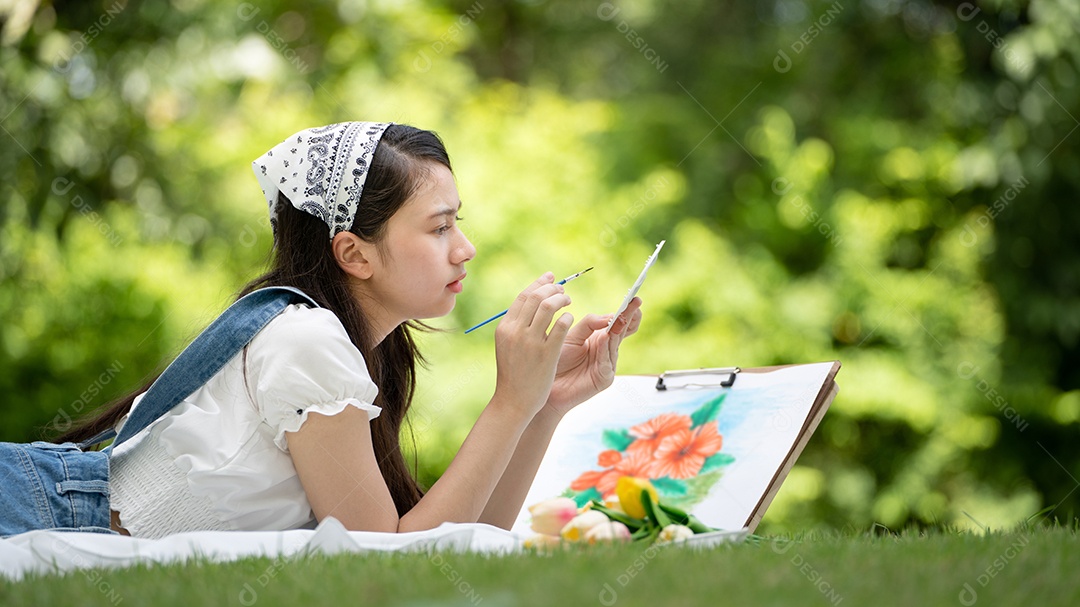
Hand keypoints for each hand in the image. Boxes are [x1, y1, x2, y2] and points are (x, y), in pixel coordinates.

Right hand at [491, 273, 573, 417]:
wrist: (514, 400)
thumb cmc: (514, 372)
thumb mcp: (508, 344)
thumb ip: (518, 324)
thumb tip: (535, 301)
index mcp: (505, 327)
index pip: (523, 296)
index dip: (539, 284)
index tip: (551, 277)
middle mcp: (516, 332)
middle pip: (536, 297)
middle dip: (552, 289)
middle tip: (563, 290)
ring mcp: (530, 343)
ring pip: (548, 307)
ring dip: (561, 299)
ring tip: (568, 301)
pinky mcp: (546, 354)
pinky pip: (560, 326)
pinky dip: (567, 318)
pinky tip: (569, 319)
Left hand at [542, 296, 642, 418]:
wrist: (546, 383)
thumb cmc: (556, 359)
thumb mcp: (572, 335)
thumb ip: (589, 324)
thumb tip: (609, 316)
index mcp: (600, 338)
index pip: (618, 323)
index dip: (627, 312)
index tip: (634, 299)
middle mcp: (607, 350)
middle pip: (622, 331)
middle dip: (629, 316)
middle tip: (636, 303)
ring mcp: (607, 364)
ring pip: (615, 344)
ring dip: (617, 330)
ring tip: (619, 317)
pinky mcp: (604, 378)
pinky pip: (607, 361)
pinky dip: (606, 349)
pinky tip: (606, 337)